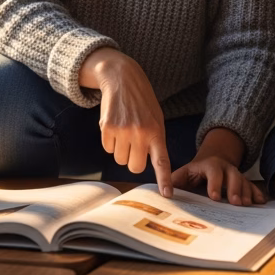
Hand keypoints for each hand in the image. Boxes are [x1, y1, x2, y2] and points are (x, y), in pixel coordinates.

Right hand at [80, 48, 172, 196]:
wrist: (123, 79)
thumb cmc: (142, 103)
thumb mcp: (156, 119)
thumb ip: (155, 142)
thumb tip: (150, 167)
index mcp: (157, 132)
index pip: (162, 162)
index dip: (164, 180)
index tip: (167, 195)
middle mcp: (140, 133)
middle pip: (134, 167)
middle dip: (133, 160)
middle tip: (134, 145)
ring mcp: (123, 131)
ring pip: (120, 159)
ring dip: (121, 150)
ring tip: (125, 130)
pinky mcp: (107, 128)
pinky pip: (108, 149)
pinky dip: (110, 141)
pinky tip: (115, 126)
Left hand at [172, 129, 263, 204]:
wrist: (212, 160)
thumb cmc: (195, 172)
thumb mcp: (184, 173)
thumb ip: (174, 181)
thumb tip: (164, 193)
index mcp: (209, 166)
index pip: (213, 172)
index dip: (214, 184)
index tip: (214, 197)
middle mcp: (225, 168)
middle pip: (233, 176)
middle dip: (234, 189)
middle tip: (236, 203)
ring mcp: (236, 174)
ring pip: (244, 181)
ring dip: (246, 193)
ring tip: (248, 205)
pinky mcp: (243, 181)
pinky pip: (252, 186)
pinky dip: (256, 193)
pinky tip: (261, 202)